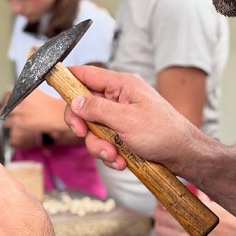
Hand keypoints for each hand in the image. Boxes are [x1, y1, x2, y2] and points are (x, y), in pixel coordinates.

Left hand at [4, 88, 67, 132]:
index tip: (6, 101)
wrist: (58, 116)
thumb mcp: (38, 94)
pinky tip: (9, 124)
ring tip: (5, 116)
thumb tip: (15, 95)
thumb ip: (27, 93)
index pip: (11, 92)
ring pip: (7, 112)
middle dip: (5, 106)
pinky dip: (8, 123)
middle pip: (7, 101)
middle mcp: (24, 97)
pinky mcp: (23, 120)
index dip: (7, 98)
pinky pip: (9, 122)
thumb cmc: (51, 106)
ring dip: (5, 115)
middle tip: (3, 109)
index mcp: (28, 88)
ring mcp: (23, 109)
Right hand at [63, 65, 199, 172]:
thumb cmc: (163, 132)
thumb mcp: (126, 120)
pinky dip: (110, 153)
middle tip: (83, 134)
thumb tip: (74, 102)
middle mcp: (120, 98)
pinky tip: (121, 161)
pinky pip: (106, 141)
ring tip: (114, 156)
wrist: (185, 155)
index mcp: (122, 85)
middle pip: (85, 106)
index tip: (50, 84)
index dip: (68, 78)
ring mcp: (121, 116)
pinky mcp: (124, 133)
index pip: (87, 74)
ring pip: (94, 128)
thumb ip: (97, 109)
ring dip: (99, 145)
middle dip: (83, 125)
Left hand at [154, 199, 235, 235]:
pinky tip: (187, 230)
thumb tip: (182, 185)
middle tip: (165, 203)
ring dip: (165, 223)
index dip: (159, 198)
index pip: (162, 205)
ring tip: (173, 217)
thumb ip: (193, 194)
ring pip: (162, 232)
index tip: (160, 192)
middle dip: (159, 209)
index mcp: (189, 214)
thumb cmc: (230, 214)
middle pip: (158, 218)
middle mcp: (185, 230)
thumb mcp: (209, 199)